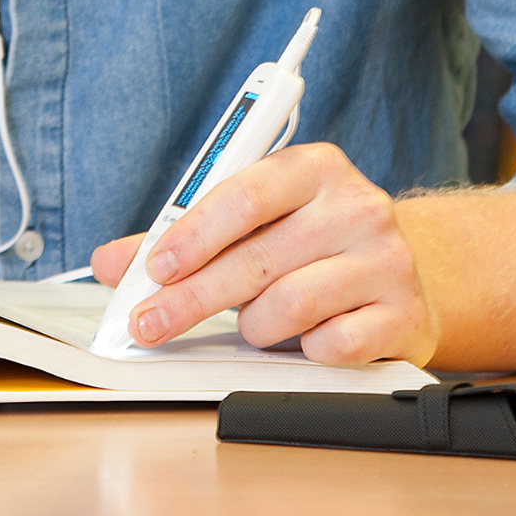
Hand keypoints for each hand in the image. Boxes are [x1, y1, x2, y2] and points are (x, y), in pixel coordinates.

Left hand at [89, 142, 438, 367]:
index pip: (241, 195)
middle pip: (255, 258)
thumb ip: (180, 236)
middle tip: (151, 321)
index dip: (192, 235)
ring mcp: (388, 261)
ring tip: (248, 324)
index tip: (153, 268)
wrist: (406, 269)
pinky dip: (301, 349)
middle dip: (192, 297)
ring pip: (290, 305)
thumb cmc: (310, 237)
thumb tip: (109, 263)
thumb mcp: (253, 219)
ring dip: (252, 325)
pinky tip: (299, 338)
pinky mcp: (407, 316)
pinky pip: (333, 344)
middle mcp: (357, 206)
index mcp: (314, 167)